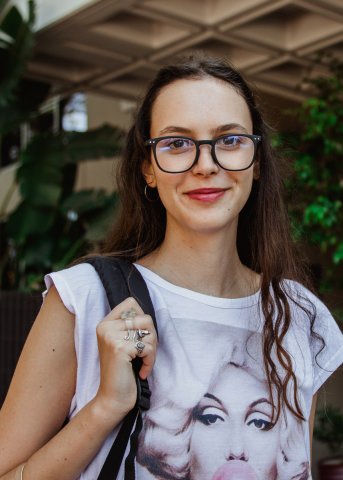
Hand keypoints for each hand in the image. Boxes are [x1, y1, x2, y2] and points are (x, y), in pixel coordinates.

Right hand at [94, 297, 156, 418]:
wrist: (112, 399)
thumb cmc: (123, 372)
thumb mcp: (124, 344)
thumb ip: (131, 327)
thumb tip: (148, 315)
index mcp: (105, 323)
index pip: (131, 303)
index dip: (143, 319)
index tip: (141, 338)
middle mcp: (106, 327)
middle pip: (145, 318)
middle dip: (152, 337)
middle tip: (146, 354)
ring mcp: (111, 337)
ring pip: (149, 331)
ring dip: (152, 350)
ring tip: (144, 363)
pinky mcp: (120, 348)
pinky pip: (149, 347)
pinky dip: (150, 361)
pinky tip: (142, 372)